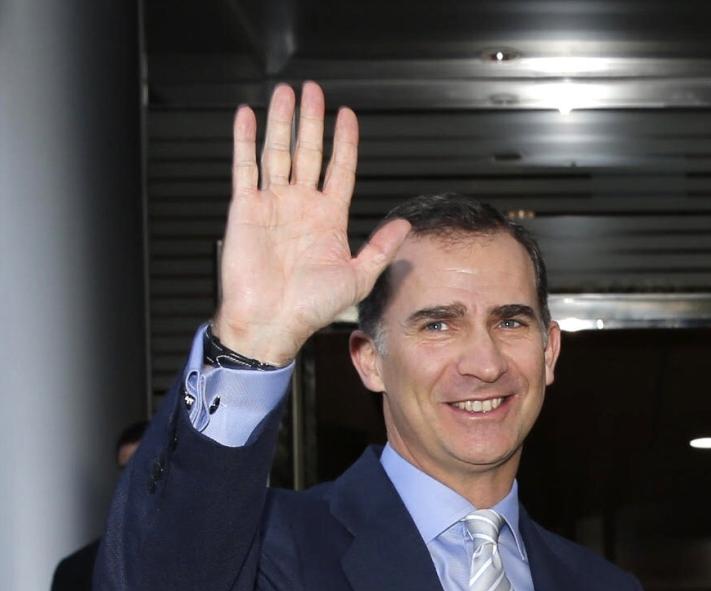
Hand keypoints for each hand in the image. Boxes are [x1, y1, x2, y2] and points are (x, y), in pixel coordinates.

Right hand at [212, 82, 410, 366]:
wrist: (273, 321)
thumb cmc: (312, 308)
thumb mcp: (357, 278)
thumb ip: (379, 249)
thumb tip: (405, 226)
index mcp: (329, 219)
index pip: (340, 171)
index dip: (344, 143)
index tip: (348, 116)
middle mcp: (301, 206)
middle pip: (309, 152)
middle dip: (312, 121)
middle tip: (314, 89)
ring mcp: (273, 203)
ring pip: (278, 152)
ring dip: (282, 122)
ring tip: (286, 92)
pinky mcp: (246, 206)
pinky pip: (245, 166)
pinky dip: (245, 140)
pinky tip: (248, 115)